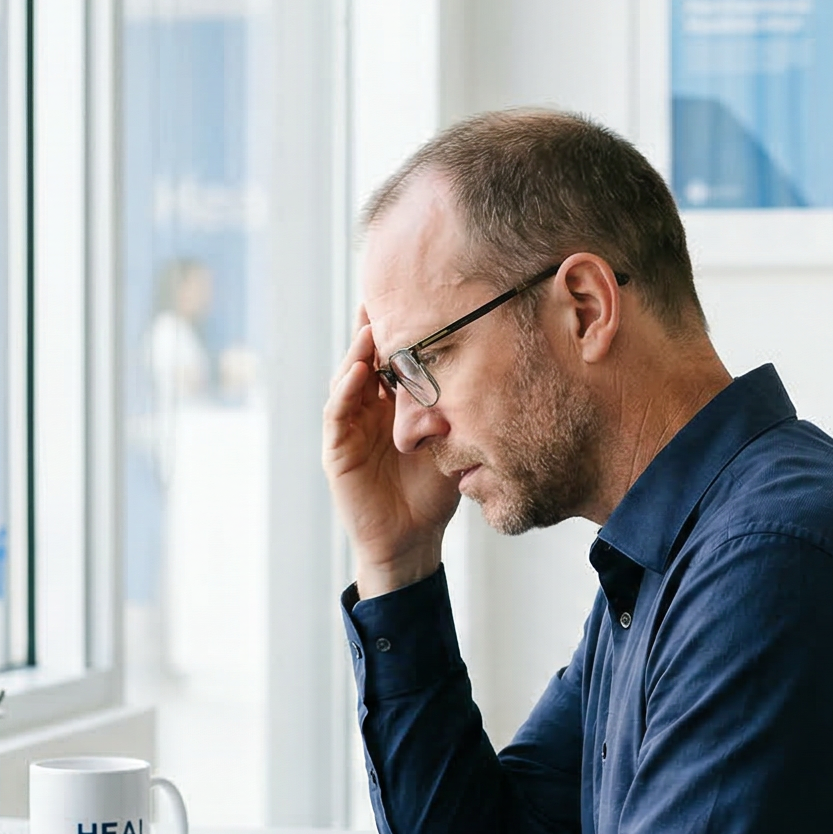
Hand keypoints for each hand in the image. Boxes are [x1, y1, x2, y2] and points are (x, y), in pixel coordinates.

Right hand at [323, 307, 455, 595]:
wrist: (413, 541)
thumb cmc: (434, 492)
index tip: (414, 295)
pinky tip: (359, 370)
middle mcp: (368, 408)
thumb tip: (494, 369)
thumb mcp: (453, 441)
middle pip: (367, 358)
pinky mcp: (337, 450)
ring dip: (357, 351)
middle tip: (383, 293)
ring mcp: (350, 426)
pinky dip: (346, 390)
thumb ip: (458, 409)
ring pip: (348, 378)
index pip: (393, 358)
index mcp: (394, 404)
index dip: (400, 329)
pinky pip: (338, 413)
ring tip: (370, 325)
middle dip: (374, 327)